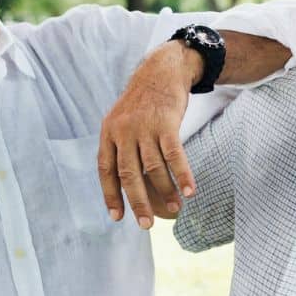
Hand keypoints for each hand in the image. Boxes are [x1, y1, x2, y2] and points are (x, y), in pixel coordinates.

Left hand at [98, 41, 199, 228]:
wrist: (161, 70)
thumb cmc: (142, 102)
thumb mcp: (121, 120)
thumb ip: (119, 147)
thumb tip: (124, 183)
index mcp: (109, 133)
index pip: (106, 170)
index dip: (111, 195)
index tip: (117, 217)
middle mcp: (123, 131)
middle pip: (128, 175)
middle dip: (138, 203)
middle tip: (146, 225)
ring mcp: (145, 127)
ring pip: (153, 168)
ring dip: (165, 192)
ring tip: (175, 210)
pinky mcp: (166, 123)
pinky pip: (174, 155)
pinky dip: (182, 175)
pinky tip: (189, 191)